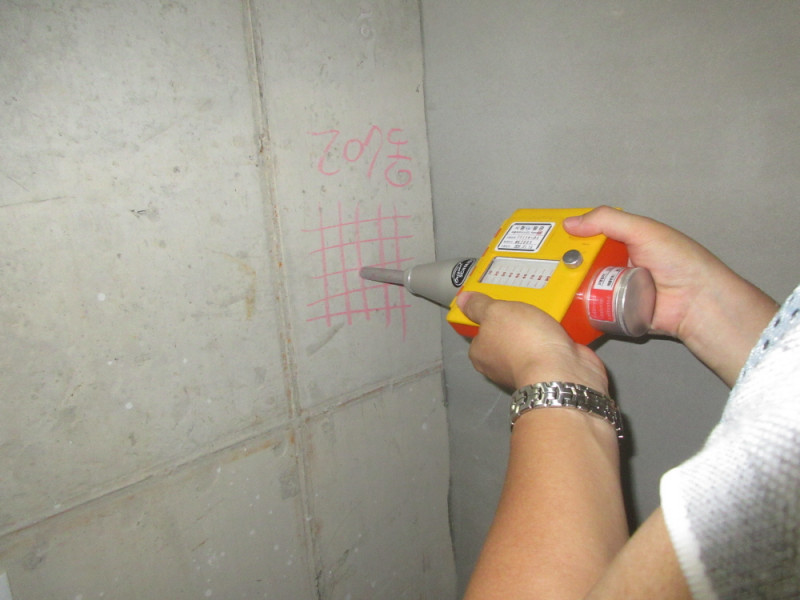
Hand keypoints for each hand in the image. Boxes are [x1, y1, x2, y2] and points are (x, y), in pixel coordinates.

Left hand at [457, 291, 608, 393]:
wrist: (559, 370)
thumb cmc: (522, 340)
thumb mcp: (495, 312)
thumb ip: (479, 306)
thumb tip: (462, 300)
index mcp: (480, 354)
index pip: (479, 335)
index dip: (491, 321)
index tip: (504, 310)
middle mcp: (497, 368)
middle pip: (504, 341)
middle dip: (515, 328)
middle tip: (526, 312)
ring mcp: (523, 373)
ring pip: (526, 348)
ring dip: (536, 336)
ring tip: (545, 318)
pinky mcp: (547, 374)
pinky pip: (547, 354)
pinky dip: (552, 344)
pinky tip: (559, 332)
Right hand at [564, 206, 777, 384]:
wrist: (697, 303)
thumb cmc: (679, 262)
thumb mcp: (643, 230)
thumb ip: (608, 220)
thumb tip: (570, 222)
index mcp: (626, 242)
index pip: (590, 236)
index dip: (571, 236)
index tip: (547, 238)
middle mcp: (618, 266)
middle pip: (582, 262)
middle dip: (564, 264)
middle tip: (541, 265)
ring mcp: (616, 291)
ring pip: (582, 287)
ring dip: (568, 287)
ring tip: (546, 286)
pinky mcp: (614, 314)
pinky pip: (590, 310)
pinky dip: (578, 308)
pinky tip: (561, 306)